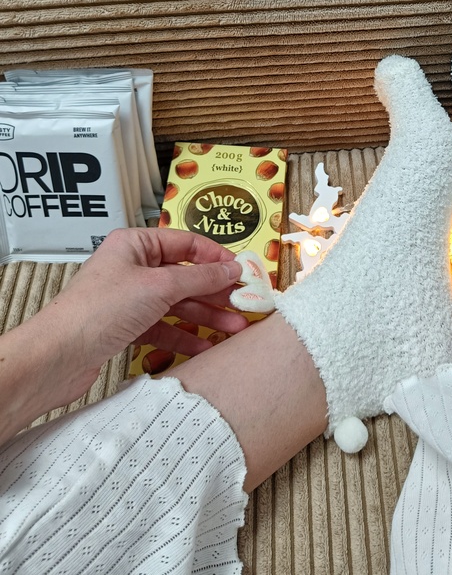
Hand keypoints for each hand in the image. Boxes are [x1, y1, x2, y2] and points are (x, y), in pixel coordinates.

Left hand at [0, 228, 246, 447]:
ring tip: (234, 329)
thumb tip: (234, 268)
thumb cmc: (103, 309)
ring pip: (176, 304)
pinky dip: (184, 336)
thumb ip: (201, 278)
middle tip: (244, 304)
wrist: (58, 356)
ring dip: (205, 316)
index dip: (216, 257)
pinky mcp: (125, 328)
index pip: (186, 243)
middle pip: (184, 276)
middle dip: (215, 291)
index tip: (243, 272)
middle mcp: (132, 268)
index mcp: (135, 244)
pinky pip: (163, 328)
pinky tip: (205, 347)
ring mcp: (129, 299)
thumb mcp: (160, 286)